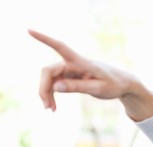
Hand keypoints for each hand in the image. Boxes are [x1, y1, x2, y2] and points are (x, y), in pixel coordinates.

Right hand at [29, 29, 152, 119]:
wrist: (123, 83)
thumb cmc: (114, 84)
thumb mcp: (99, 88)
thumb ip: (78, 87)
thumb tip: (56, 87)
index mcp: (82, 62)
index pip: (60, 47)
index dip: (45, 39)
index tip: (29, 31)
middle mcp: (73, 63)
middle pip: (49, 71)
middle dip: (44, 88)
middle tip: (47, 107)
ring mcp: (70, 69)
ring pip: (50, 79)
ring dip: (47, 93)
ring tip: (50, 109)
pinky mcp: (70, 76)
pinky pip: (56, 84)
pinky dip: (53, 94)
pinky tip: (53, 106)